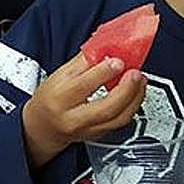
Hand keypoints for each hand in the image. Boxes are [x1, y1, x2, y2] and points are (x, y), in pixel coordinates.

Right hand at [21, 53, 146, 168]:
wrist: (43, 125)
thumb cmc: (49, 98)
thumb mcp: (59, 76)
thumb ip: (83, 62)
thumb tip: (104, 49)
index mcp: (58, 98)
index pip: (83, 85)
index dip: (103, 72)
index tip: (118, 60)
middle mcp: (72, 118)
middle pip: (106, 107)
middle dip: (126, 89)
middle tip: (136, 73)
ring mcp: (87, 130)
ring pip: (118, 118)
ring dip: (135, 98)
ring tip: (140, 81)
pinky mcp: (99, 135)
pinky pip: (120, 123)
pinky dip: (132, 107)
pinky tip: (135, 94)